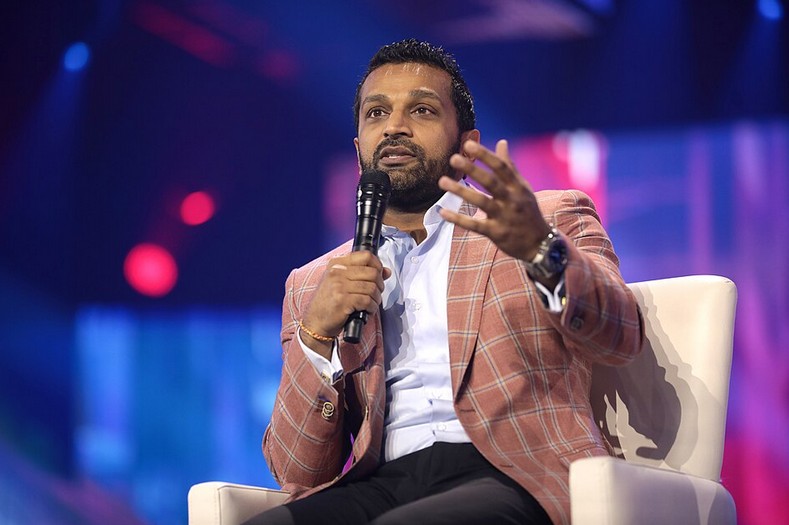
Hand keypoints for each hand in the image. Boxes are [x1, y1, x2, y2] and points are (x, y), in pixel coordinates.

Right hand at [301, 251, 390, 352]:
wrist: (315, 322)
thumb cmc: (329, 303)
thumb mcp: (341, 283)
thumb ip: (363, 274)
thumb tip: (386, 271)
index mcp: (336, 264)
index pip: (365, 256)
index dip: (377, 265)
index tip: (379, 275)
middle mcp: (337, 272)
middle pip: (372, 272)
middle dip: (380, 285)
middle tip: (376, 293)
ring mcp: (339, 286)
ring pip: (372, 287)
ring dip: (376, 298)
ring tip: (371, 303)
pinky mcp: (343, 301)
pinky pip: (367, 301)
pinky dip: (372, 307)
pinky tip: (367, 310)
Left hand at [438, 139, 550, 261]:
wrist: (540, 244)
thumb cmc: (528, 211)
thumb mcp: (523, 188)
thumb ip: (509, 166)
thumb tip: (501, 142)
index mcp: (518, 187)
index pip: (501, 167)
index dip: (485, 155)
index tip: (468, 144)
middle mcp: (512, 200)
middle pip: (491, 182)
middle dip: (473, 169)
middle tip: (453, 158)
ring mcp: (504, 217)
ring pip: (481, 202)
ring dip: (461, 191)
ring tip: (442, 181)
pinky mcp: (496, 233)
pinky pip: (475, 225)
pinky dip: (458, 219)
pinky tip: (443, 212)